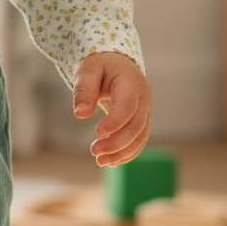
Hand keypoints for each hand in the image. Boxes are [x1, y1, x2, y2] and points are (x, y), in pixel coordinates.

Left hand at [72, 52, 152, 167]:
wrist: (118, 64)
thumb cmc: (101, 66)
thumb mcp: (88, 69)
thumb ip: (84, 89)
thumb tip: (80, 114)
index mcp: (131, 83)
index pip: (127, 107)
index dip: (114, 122)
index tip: (97, 133)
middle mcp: (144, 99)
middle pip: (136, 126)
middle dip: (116, 142)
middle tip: (94, 151)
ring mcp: (146, 111)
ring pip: (140, 137)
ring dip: (122, 152)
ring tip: (100, 161)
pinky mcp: (142, 121)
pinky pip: (139, 140)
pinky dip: (126, 153)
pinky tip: (110, 161)